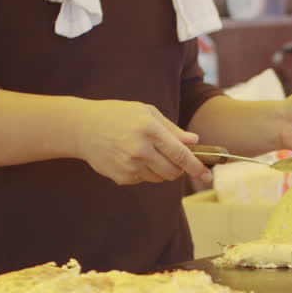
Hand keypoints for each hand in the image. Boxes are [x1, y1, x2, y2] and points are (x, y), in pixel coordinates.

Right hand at [72, 100, 209, 185]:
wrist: (83, 128)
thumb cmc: (118, 116)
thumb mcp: (146, 112)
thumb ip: (172, 129)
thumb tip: (194, 142)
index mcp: (149, 130)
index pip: (180, 155)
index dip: (197, 167)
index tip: (208, 176)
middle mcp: (140, 150)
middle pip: (173, 172)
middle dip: (180, 169)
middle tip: (174, 158)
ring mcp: (130, 166)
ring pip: (160, 178)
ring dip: (161, 170)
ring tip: (146, 152)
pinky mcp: (122, 177)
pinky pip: (144, 180)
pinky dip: (145, 172)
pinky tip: (131, 157)